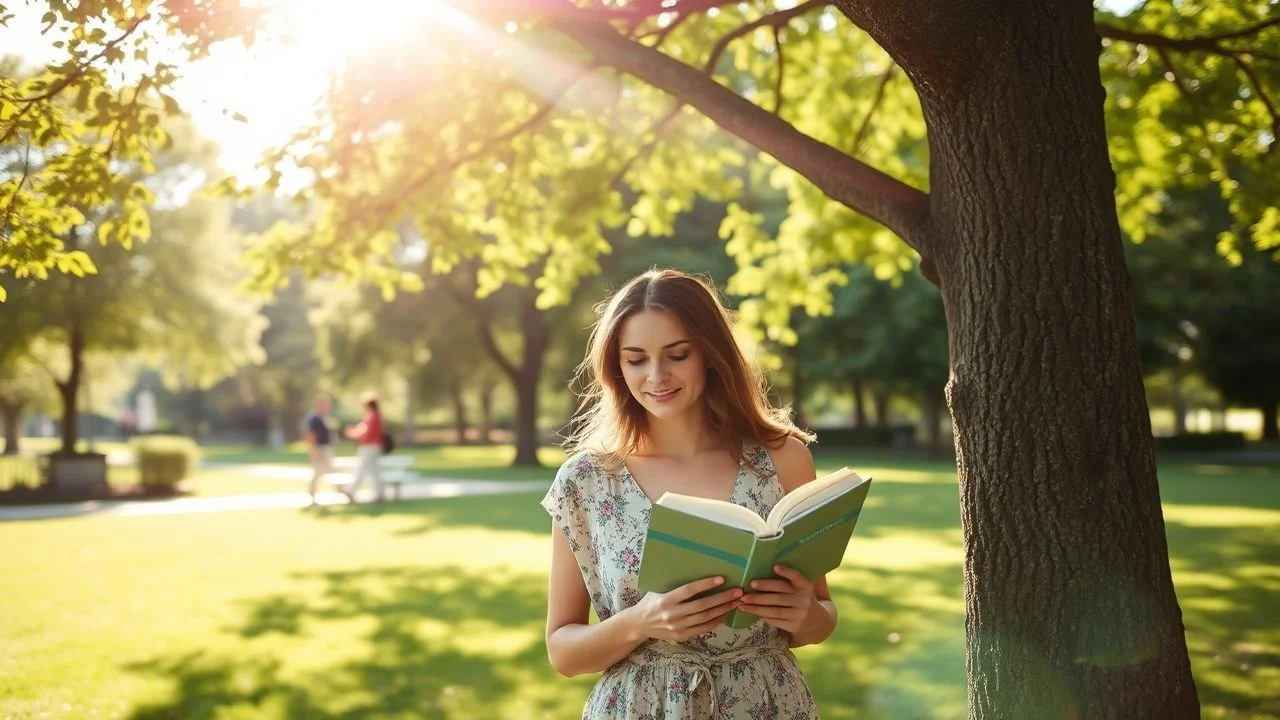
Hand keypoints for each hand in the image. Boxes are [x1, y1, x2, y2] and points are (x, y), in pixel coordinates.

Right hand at [625, 576, 742, 641]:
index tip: (722, 579)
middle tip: (738, 591)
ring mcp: (678, 627)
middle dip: (722, 598)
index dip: (705, 584)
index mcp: (665, 600)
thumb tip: (696, 567)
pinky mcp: (682, 636)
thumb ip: (674, 583)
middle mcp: (672, 614)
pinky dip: (716, 621)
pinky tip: (725, 614)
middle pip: (702, 606)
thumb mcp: (657, 589)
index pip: (689, 591)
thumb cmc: (650, 601)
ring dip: (723, 610)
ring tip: (736, 602)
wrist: (639, 624)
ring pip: (706, 618)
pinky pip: (703, 628)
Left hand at [739, 565, 820, 634]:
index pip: (797, 577)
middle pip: (779, 595)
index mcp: (806, 587)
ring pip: (774, 610)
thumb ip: (789, 582)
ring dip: (756, 608)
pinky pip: (775, 620)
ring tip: (742, 604)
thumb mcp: (801, 589)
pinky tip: (752, 612)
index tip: (774, 566)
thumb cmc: (801, 599)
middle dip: (760, 594)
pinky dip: (763, 616)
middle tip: (744, 593)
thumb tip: (763, 572)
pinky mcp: (795, 626)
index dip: (786, 572)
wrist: (817, 621)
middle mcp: (804, 600)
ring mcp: (800, 614)